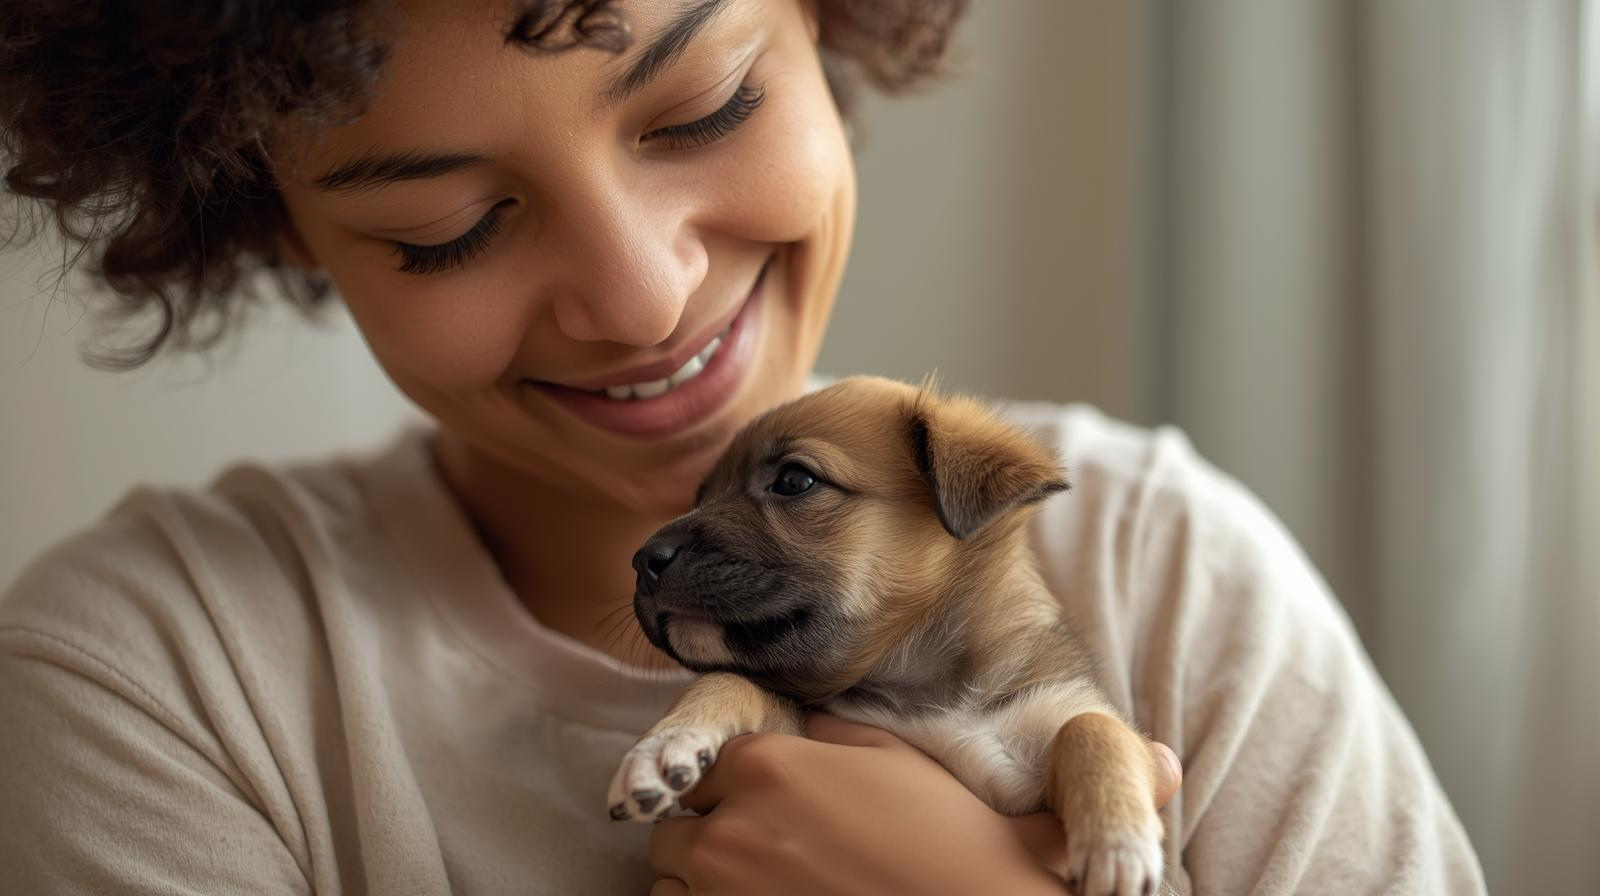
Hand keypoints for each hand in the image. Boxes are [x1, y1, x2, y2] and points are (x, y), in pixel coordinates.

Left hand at [647, 714, 1182, 894]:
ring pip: (670, 879)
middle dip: (711, 838)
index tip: (769, 810)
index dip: (735, 785)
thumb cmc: (976, 872)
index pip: (704, 757)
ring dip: (701, 887)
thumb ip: (930, 746)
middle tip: (771, 863)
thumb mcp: (956, 793)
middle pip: (677, 823)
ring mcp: (722, 889)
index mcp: (779, 765)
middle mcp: (734, 824)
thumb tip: (1130, 749)